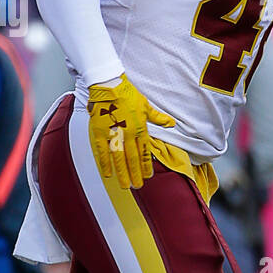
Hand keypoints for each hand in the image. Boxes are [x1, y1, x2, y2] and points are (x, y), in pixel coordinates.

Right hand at [87, 75, 174, 189]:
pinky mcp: (100, 132)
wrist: (109, 85)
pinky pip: (103, 151)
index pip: (144, 152)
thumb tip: (172, 124)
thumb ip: (158, 118)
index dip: (146, 166)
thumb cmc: (127, 94)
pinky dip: (105, 163)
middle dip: (135, 175)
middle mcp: (128, 133)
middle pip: (132, 159)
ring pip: (119, 158)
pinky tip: (108, 174)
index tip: (148, 176)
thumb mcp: (146, 106)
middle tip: (138, 187)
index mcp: (140, 128)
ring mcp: (113, 134)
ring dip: (122, 173)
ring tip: (125, 185)